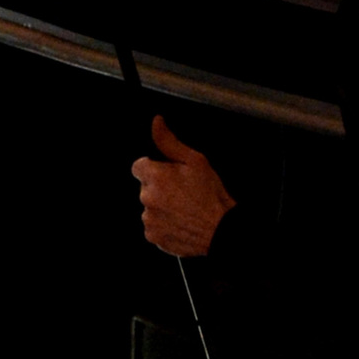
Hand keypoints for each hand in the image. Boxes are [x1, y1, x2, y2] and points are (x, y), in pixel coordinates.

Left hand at [131, 117, 234, 257]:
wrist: (220, 229)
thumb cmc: (211, 195)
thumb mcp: (195, 160)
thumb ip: (169, 142)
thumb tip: (156, 123)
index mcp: (155, 177)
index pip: (138, 166)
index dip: (153, 168)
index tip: (167, 174)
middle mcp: (147, 198)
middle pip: (146, 188)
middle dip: (160, 187)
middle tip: (184, 192)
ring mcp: (148, 219)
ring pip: (150, 207)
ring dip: (162, 206)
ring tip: (185, 209)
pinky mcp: (152, 236)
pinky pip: (153, 226)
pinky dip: (164, 224)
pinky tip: (181, 221)